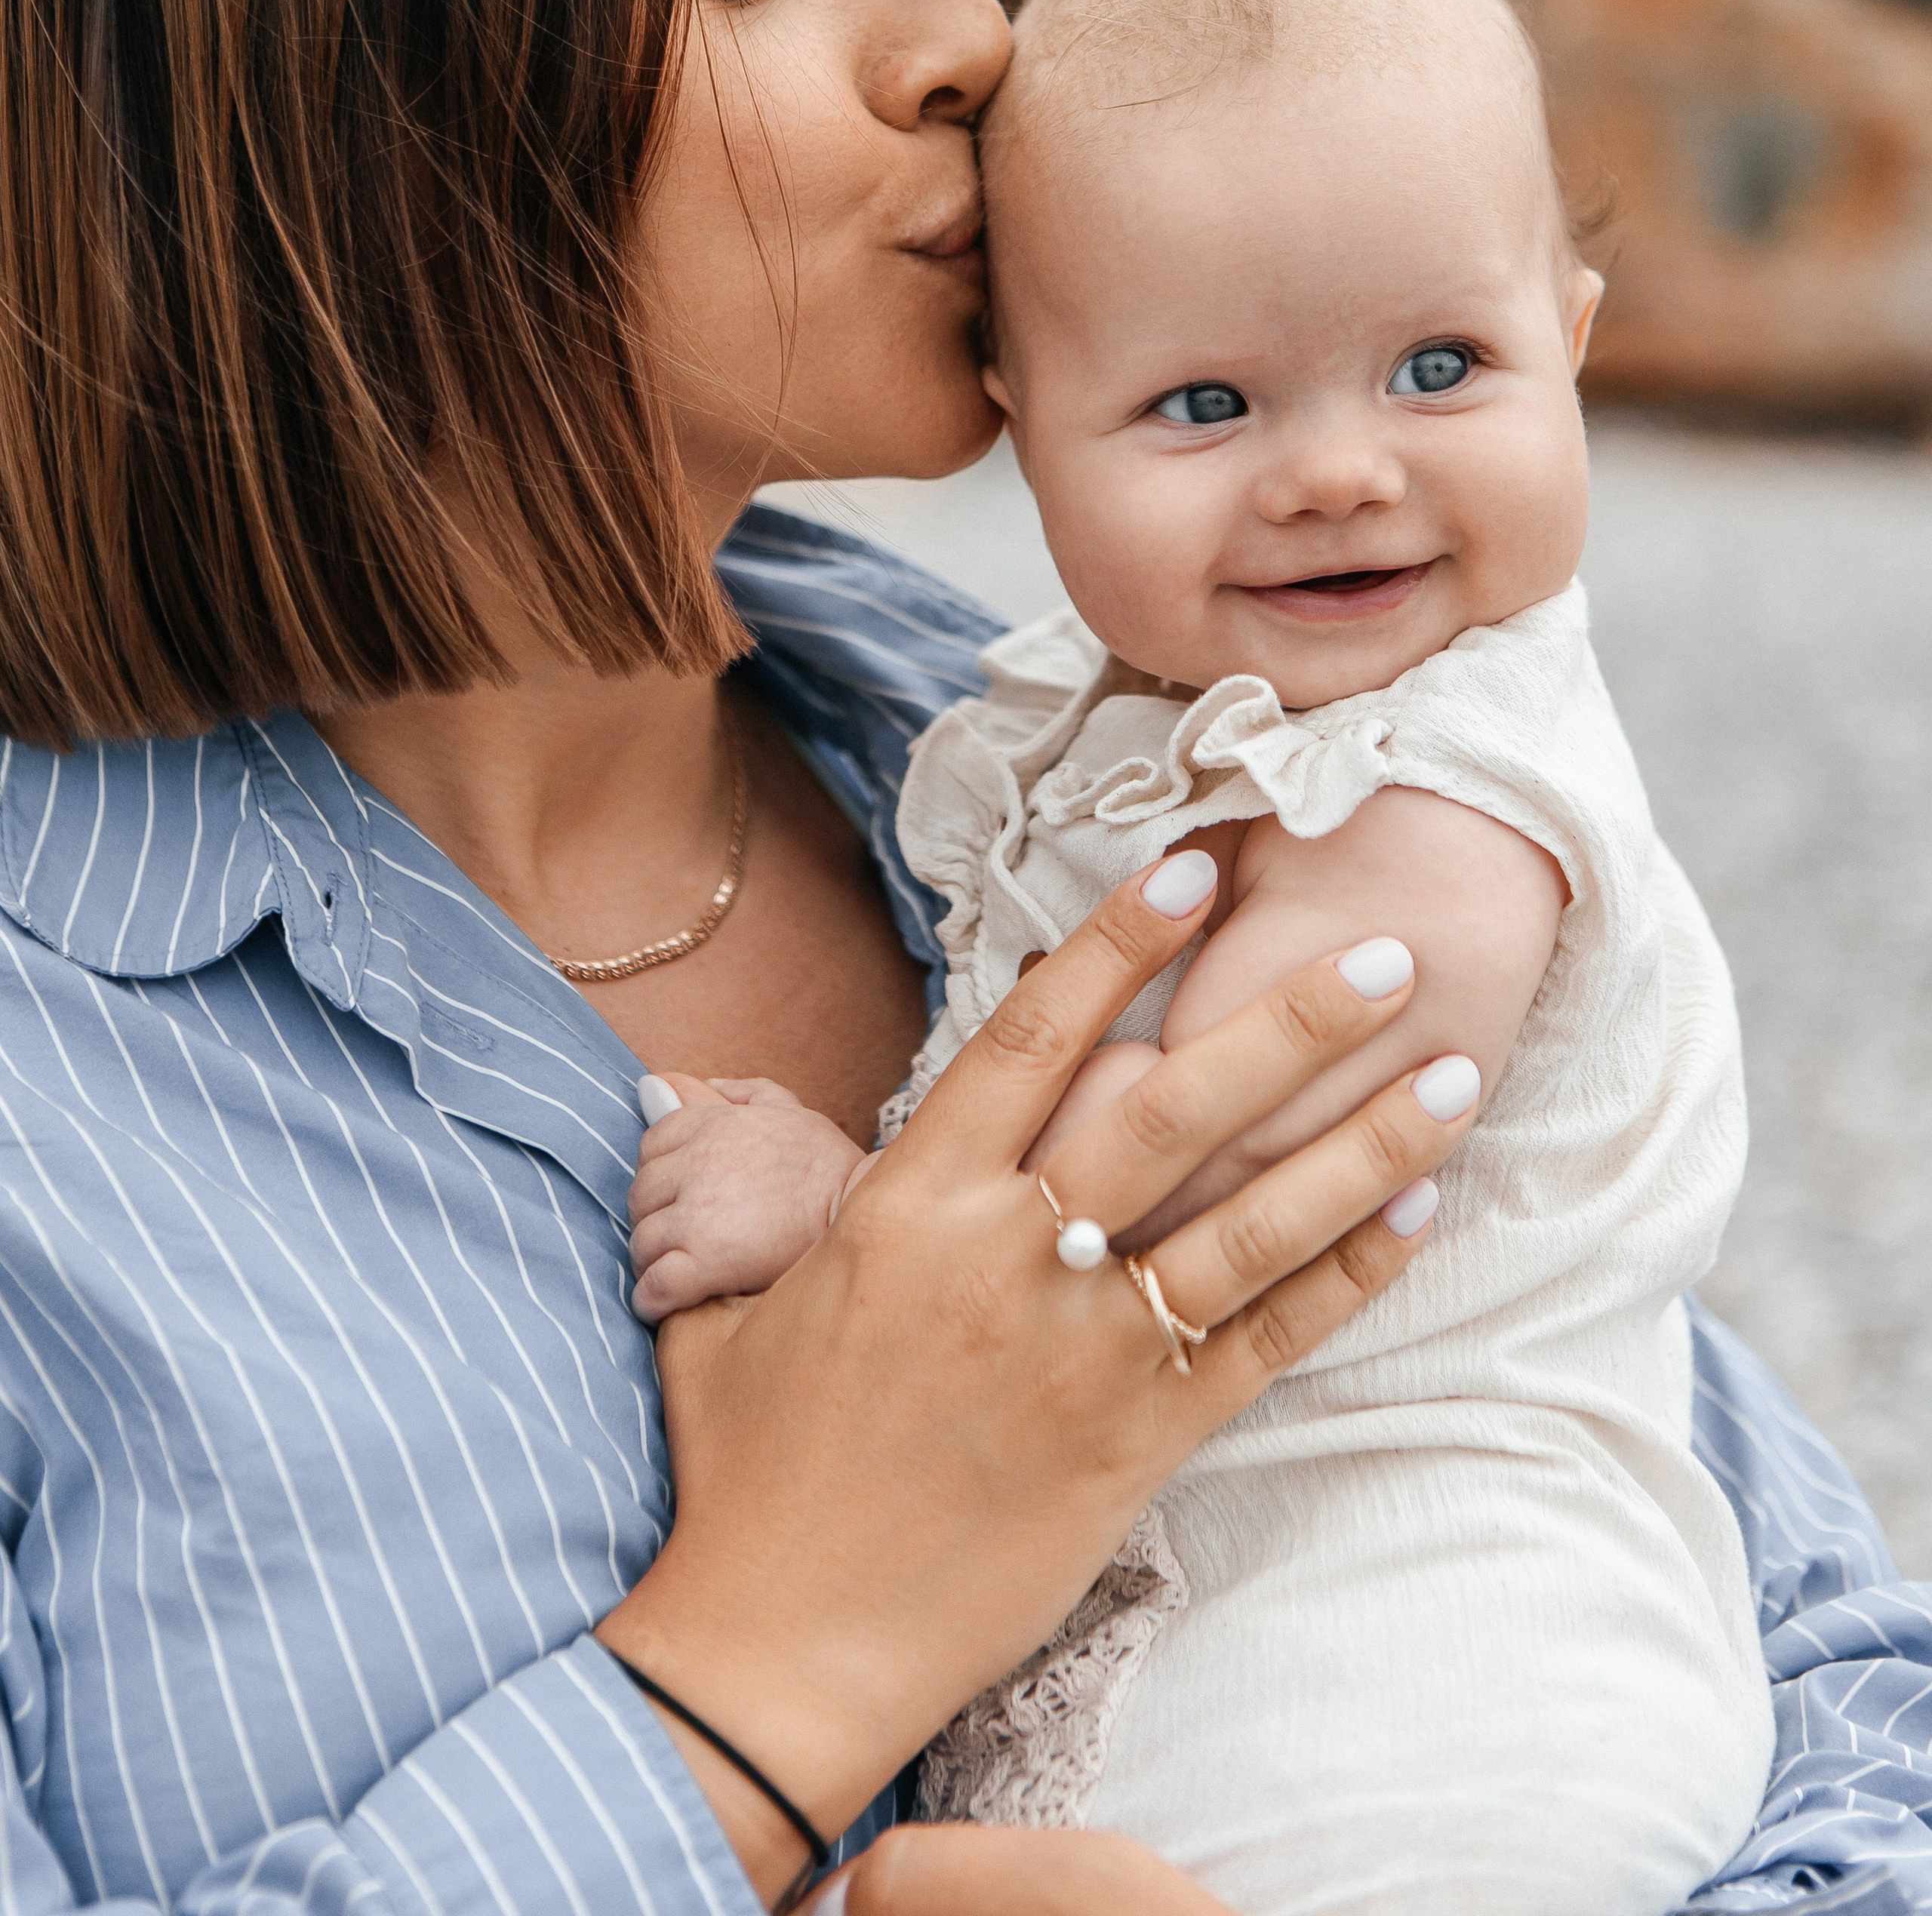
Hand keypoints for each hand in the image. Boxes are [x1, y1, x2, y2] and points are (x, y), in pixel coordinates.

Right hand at [600, 850, 1475, 1906]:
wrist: (779, 1646)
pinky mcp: (1134, 1446)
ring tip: (1453, 1077)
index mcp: (908, 1207)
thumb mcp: (727, 1302)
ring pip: (1249, 1225)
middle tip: (1385, 954)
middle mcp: (1009, 1261)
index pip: (1031, 1040)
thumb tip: (684, 1094)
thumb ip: (750, 1191)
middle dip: (1288, 1022)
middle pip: (1171, 1110)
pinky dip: (1345, 1278)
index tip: (1194, 866)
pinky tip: (1416, 1217)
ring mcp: (1083, 1355)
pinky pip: (1264, 1346)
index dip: (1116, 945)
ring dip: (1361, 1146)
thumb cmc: (749, 1471)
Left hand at [629, 1075, 865, 1317]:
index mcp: (711, 1126)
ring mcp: (697, 1216)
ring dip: (652, 1262)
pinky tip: (663, 1305)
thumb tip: (667, 1081)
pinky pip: (655, 1286)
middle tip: (679, 1238)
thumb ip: (731, 1093)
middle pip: (641, 1198)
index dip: (662, 1176)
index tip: (679, 1196)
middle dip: (654, 1219)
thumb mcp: (785, 1109)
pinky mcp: (706, 1263)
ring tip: (675, 1272)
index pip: (651, 1147)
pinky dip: (651, 1300)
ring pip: (643, 1243)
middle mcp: (696, 1165)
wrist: (861, 1210)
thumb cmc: (827, 1163)